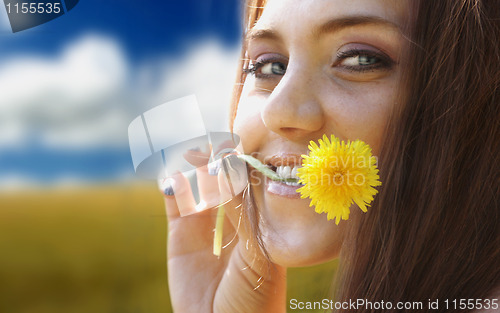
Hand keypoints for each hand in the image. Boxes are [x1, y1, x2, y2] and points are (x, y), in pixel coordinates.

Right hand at [162, 153, 285, 312]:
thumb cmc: (255, 297)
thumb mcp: (256, 252)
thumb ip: (243, 211)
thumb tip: (231, 166)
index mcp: (260, 215)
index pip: (251, 174)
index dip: (241, 156)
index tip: (232, 141)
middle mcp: (234, 212)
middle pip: (222, 172)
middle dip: (216, 155)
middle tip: (208, 143)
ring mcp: (207, 219)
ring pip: (198, 180)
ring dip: (193, 163)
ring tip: (189, 153)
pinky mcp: (181, 230)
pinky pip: (175, 198)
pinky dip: (171, 183)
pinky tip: (171, 176)